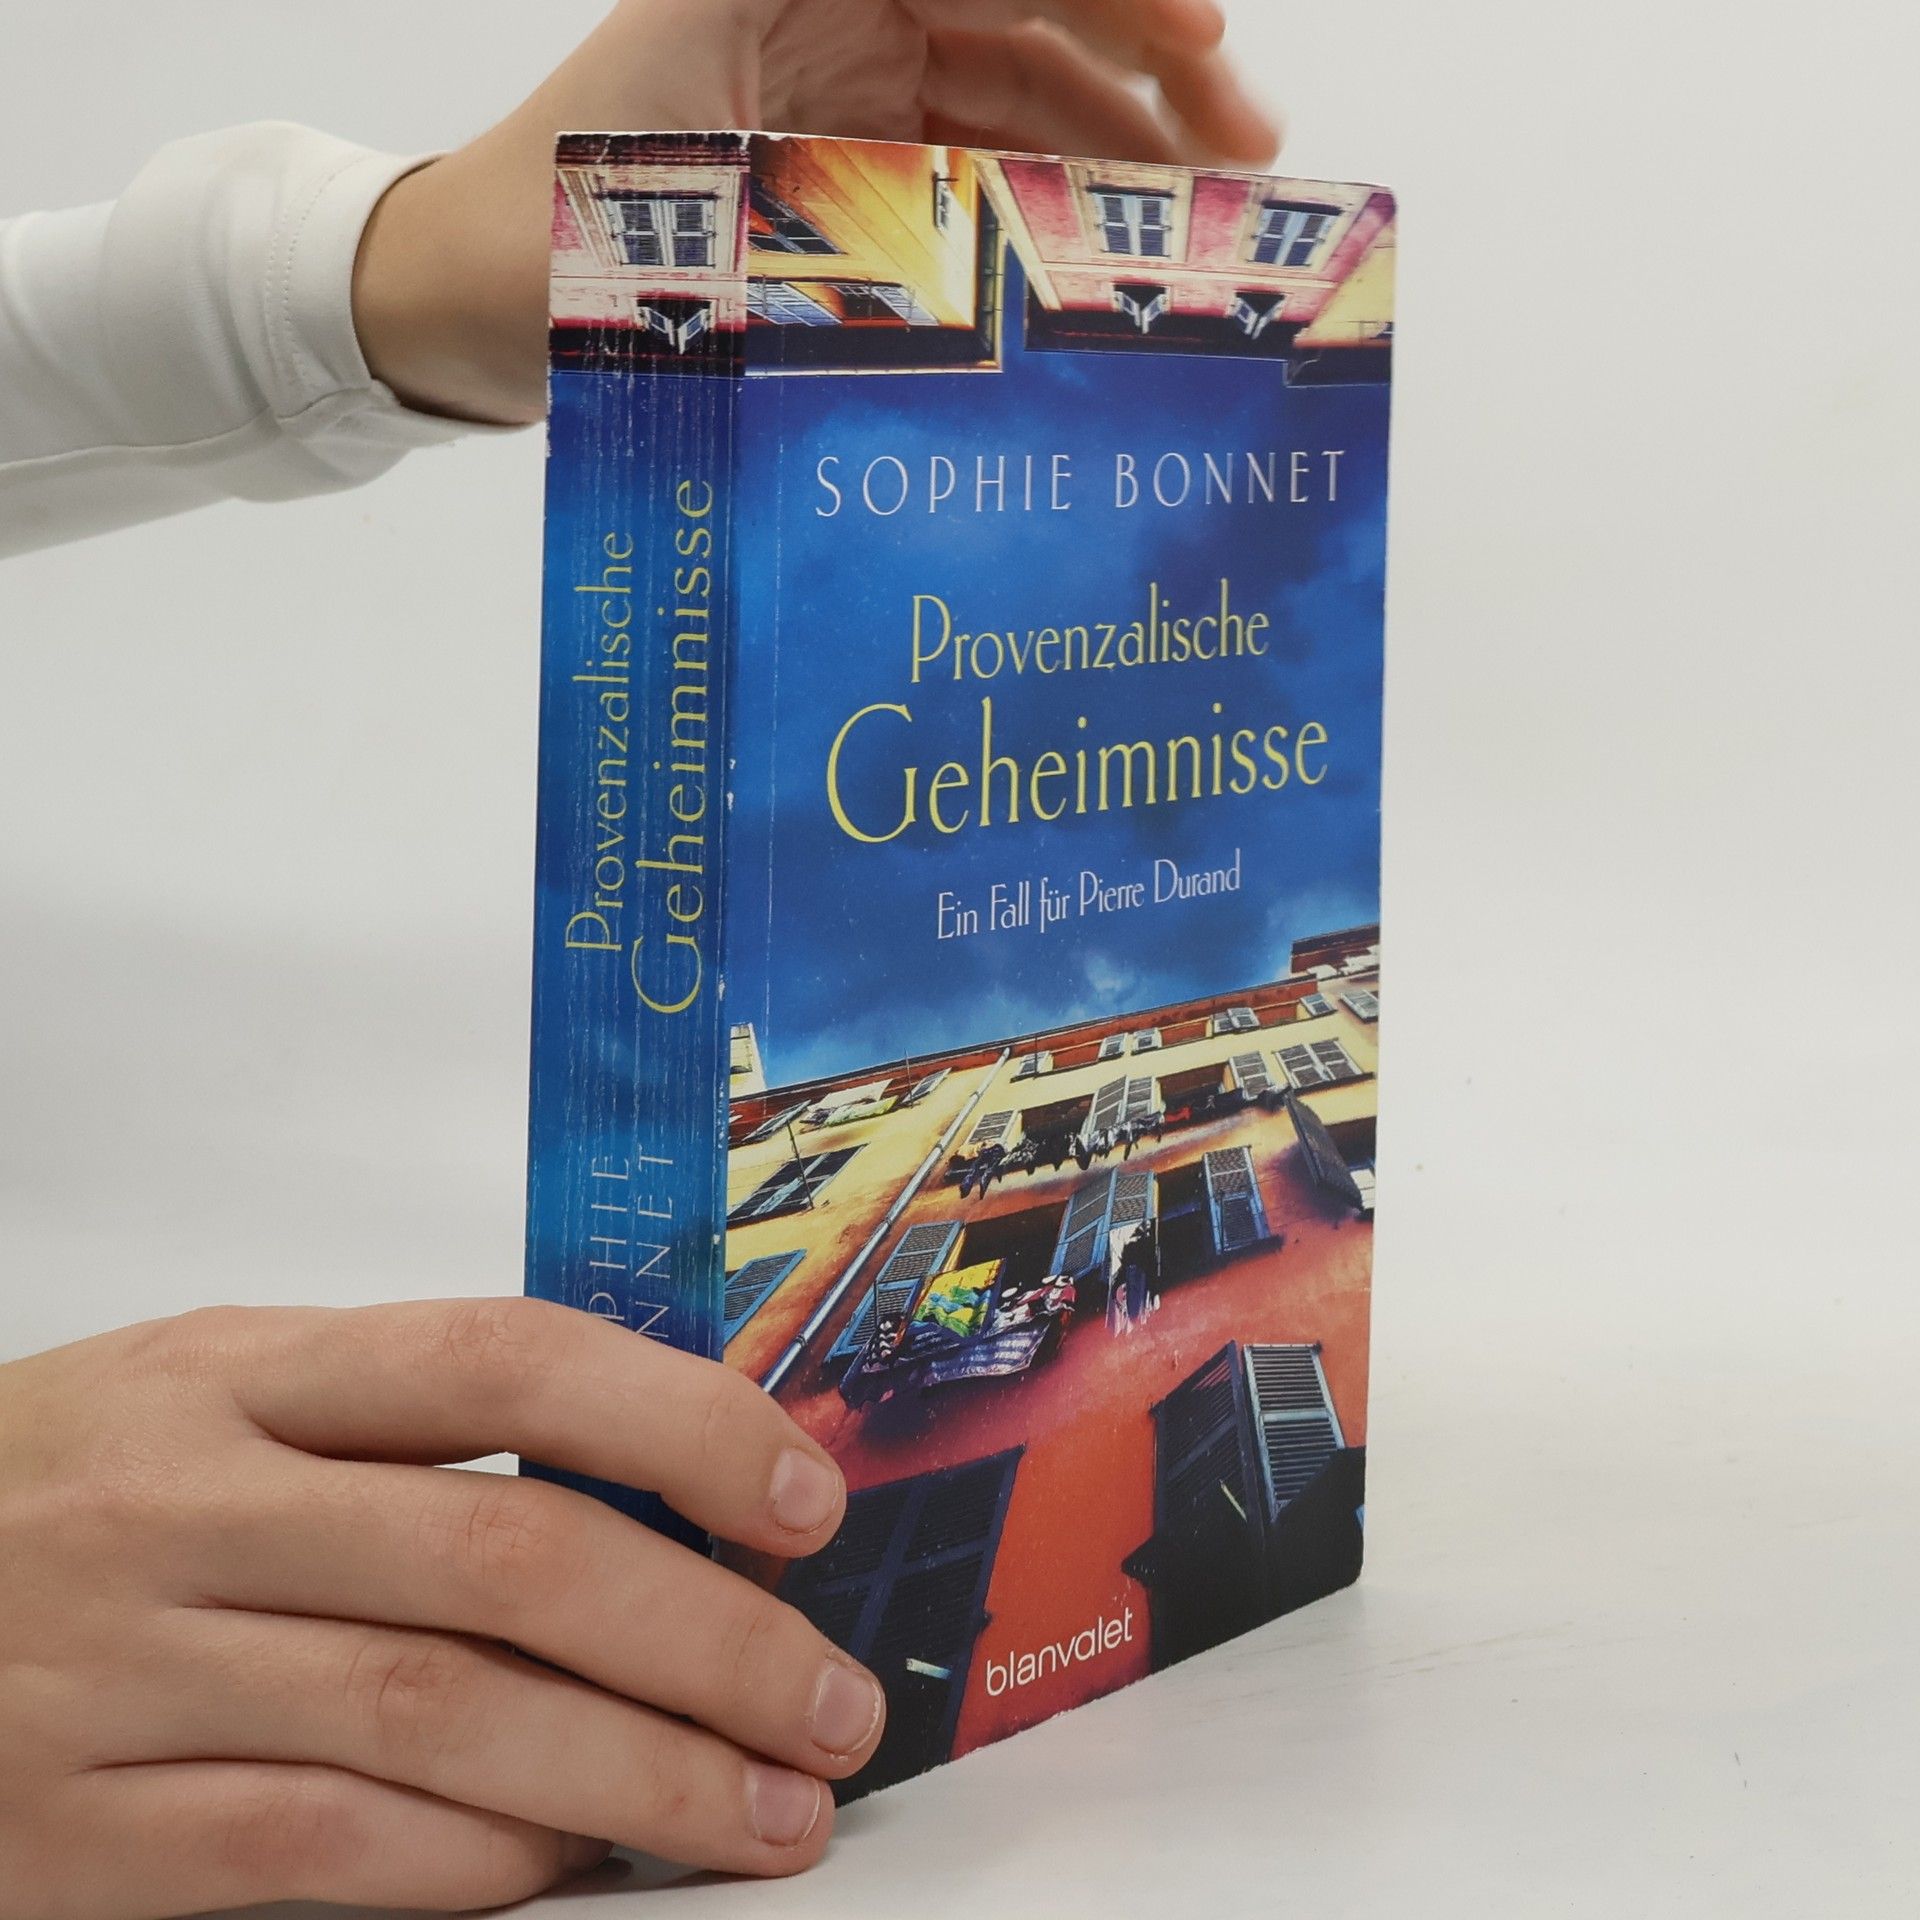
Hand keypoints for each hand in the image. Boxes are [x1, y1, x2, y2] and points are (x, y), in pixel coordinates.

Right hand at [0, 1299, 883, 1918]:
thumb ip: (402, 1425)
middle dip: (706, 1638)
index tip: (805, 1498)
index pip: (503, 1360)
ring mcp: (121, 1670)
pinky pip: (316, 1853)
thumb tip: (651, 1482)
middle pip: (503, 1555)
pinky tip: (575, 1864)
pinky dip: (474, 1864)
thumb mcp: (208, 1394)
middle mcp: (185, 1504)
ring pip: (435, 1716)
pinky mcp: (68, 1833)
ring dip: (634, 1774)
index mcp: (236, 1371)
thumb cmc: (58, 1484)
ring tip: (766, 1812)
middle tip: (831, 1703)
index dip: (678, 1420)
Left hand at [353, 0, 1278, 422]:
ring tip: (1207, 215)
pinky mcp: (844, 169)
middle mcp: (823, 16)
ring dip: (1117, 145)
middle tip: (1247, 151)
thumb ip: (823, 170)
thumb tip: (984, 174)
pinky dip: (1051, 199)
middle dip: (1149, 71)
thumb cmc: (541, 236)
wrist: (463, 312)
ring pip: (1017, 93)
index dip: (1107, 0)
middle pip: (1025, 17)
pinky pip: (976, 165)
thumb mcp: (682, 184)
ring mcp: (840, 92)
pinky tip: (1115, 243)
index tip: (1200, 41)